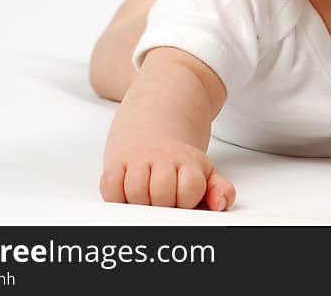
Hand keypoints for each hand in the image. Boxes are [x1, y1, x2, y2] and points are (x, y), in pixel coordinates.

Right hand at [100, 139, 235, 210]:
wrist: (155, 125)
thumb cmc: (180, 160)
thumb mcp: (206, 172)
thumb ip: (220, 189)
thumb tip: (220, 203)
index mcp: (188, 161)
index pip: (189, 188)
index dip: (187, 200)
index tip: (184, 200)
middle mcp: (162, 157)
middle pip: (162, 192)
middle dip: (164, 205)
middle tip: (164, 203)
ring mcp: (137, 159)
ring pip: (135, 191)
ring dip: (140, 203)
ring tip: (148, 200)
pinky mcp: (115, 162)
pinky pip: (110, 186)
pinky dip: (116, 197)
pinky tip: (128, 195)